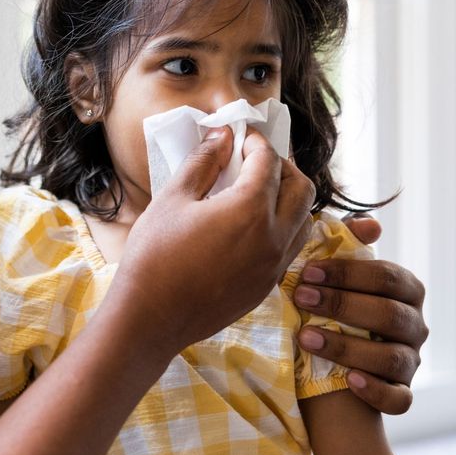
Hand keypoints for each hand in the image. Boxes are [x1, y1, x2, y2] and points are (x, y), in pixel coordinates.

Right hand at [112, 127, 316, 359]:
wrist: (151, 317)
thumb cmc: (155, 255)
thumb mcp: (173, 198)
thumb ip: (203, 162)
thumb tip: (222, 137)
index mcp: (250, 210)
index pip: (268, 161)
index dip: (255, 142)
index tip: (240, 137)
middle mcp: (273, 237)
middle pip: (302, 188)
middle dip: (282, 167)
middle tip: (254, 162)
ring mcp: (274, 265)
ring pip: (304, 220)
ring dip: (289, 199)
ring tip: (258, 193)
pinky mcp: (267, 286)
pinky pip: (290, 248)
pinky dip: (282, 228)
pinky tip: (252, 227)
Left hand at [293, 213, 428, 414]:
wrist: (326, 367)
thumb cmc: (331, 309)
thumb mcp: (336, 278)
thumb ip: (347, 247)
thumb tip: (371, 225)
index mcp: (406, 290)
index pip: (386, 276)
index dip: (347, 273)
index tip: (306, 272)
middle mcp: (415, 325)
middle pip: (390, 314)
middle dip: (342, 304)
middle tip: (300, 297)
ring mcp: (411, 362)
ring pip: (392, 357)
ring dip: (347, 347)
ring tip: (305, 337)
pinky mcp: (402, 394)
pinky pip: (400, 398)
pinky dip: (377, 391)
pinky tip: (350, 382)